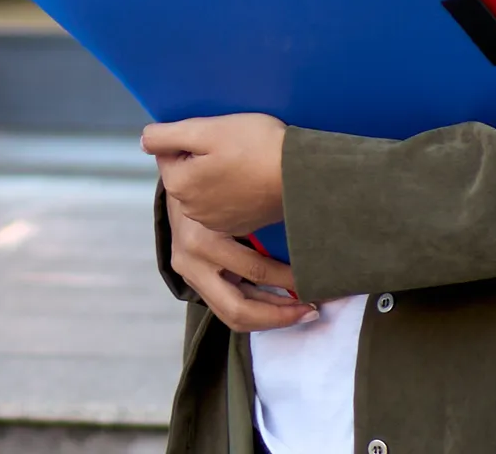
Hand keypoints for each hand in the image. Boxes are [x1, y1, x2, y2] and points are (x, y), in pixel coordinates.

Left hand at [144, 114, 286, 235]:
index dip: (190, 138)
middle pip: (185, 172)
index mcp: (179, 185)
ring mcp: (217, 222)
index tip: (214, 137)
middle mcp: (193, 210)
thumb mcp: (206, 130)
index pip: (167, 152)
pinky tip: (252, 179)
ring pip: (205, 186)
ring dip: (217, 174)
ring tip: (243, 162)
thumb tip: (144, 141)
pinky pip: (225, 201)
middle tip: (230, 148)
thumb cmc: (255, 146)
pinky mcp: (240, 225)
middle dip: (200, 158)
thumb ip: (166, 135)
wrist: (303, 176)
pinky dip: (233, 189)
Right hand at [165, 197, 315, 332]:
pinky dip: (255, 308)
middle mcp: (191, 262)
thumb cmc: (216, 183)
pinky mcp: (190, 279)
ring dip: (269, 318)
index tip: (316, 283)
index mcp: (204, 240)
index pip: (256, 272)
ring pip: (230, 316)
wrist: (179, 178)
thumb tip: (309, 245)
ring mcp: (187, 274)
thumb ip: (266, 225)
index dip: (290, 281)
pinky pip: (225, 305)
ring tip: (299, 312)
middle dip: (279, 316)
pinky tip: (278, 303)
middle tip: (311, 311)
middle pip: (238, 309)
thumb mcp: (240, 200)